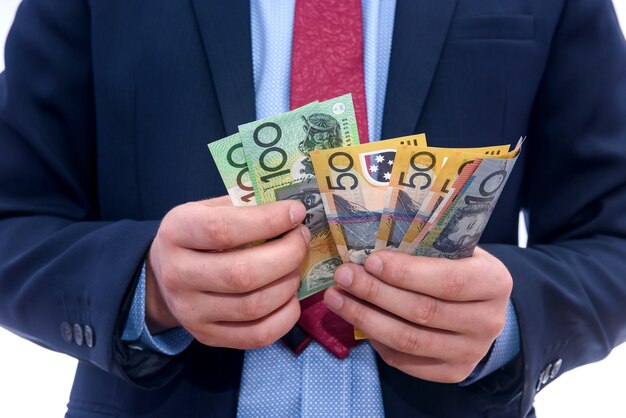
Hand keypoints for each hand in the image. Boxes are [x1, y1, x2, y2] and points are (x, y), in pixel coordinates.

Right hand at [145, 196, 310, 349]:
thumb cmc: (199, 234)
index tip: (296, 212)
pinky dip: (286, 316)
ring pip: (253, 306)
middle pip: (242, 274)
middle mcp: (176, 274)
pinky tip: (290, 297)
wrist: (166, 274)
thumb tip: (294, 212)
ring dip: (288, 284)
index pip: (223, 229)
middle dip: (287, 255)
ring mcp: (190, 311)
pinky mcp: (207, 336)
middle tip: (301, 240)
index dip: (267, 221)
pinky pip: (257, 335)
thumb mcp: (210, 209)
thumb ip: (246, 207)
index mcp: (176, 232)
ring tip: (296, 267)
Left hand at [323, 247, 511, 382]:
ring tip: (336, 297)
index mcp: (494, 282)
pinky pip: (404, 360)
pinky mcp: (452, 372)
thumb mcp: (456, 249)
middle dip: (375, 292)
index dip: (406, 272)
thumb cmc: (461, 268)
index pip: (448, 281)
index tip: (370, 260)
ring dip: (364, 318)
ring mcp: (471, 352)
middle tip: (343, 276)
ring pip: (407, 340)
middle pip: (422, 312)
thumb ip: (426, 247)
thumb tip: (370, 241)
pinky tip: (356, 319)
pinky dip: (375, 340)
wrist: (483, 308)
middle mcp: (488, 321)